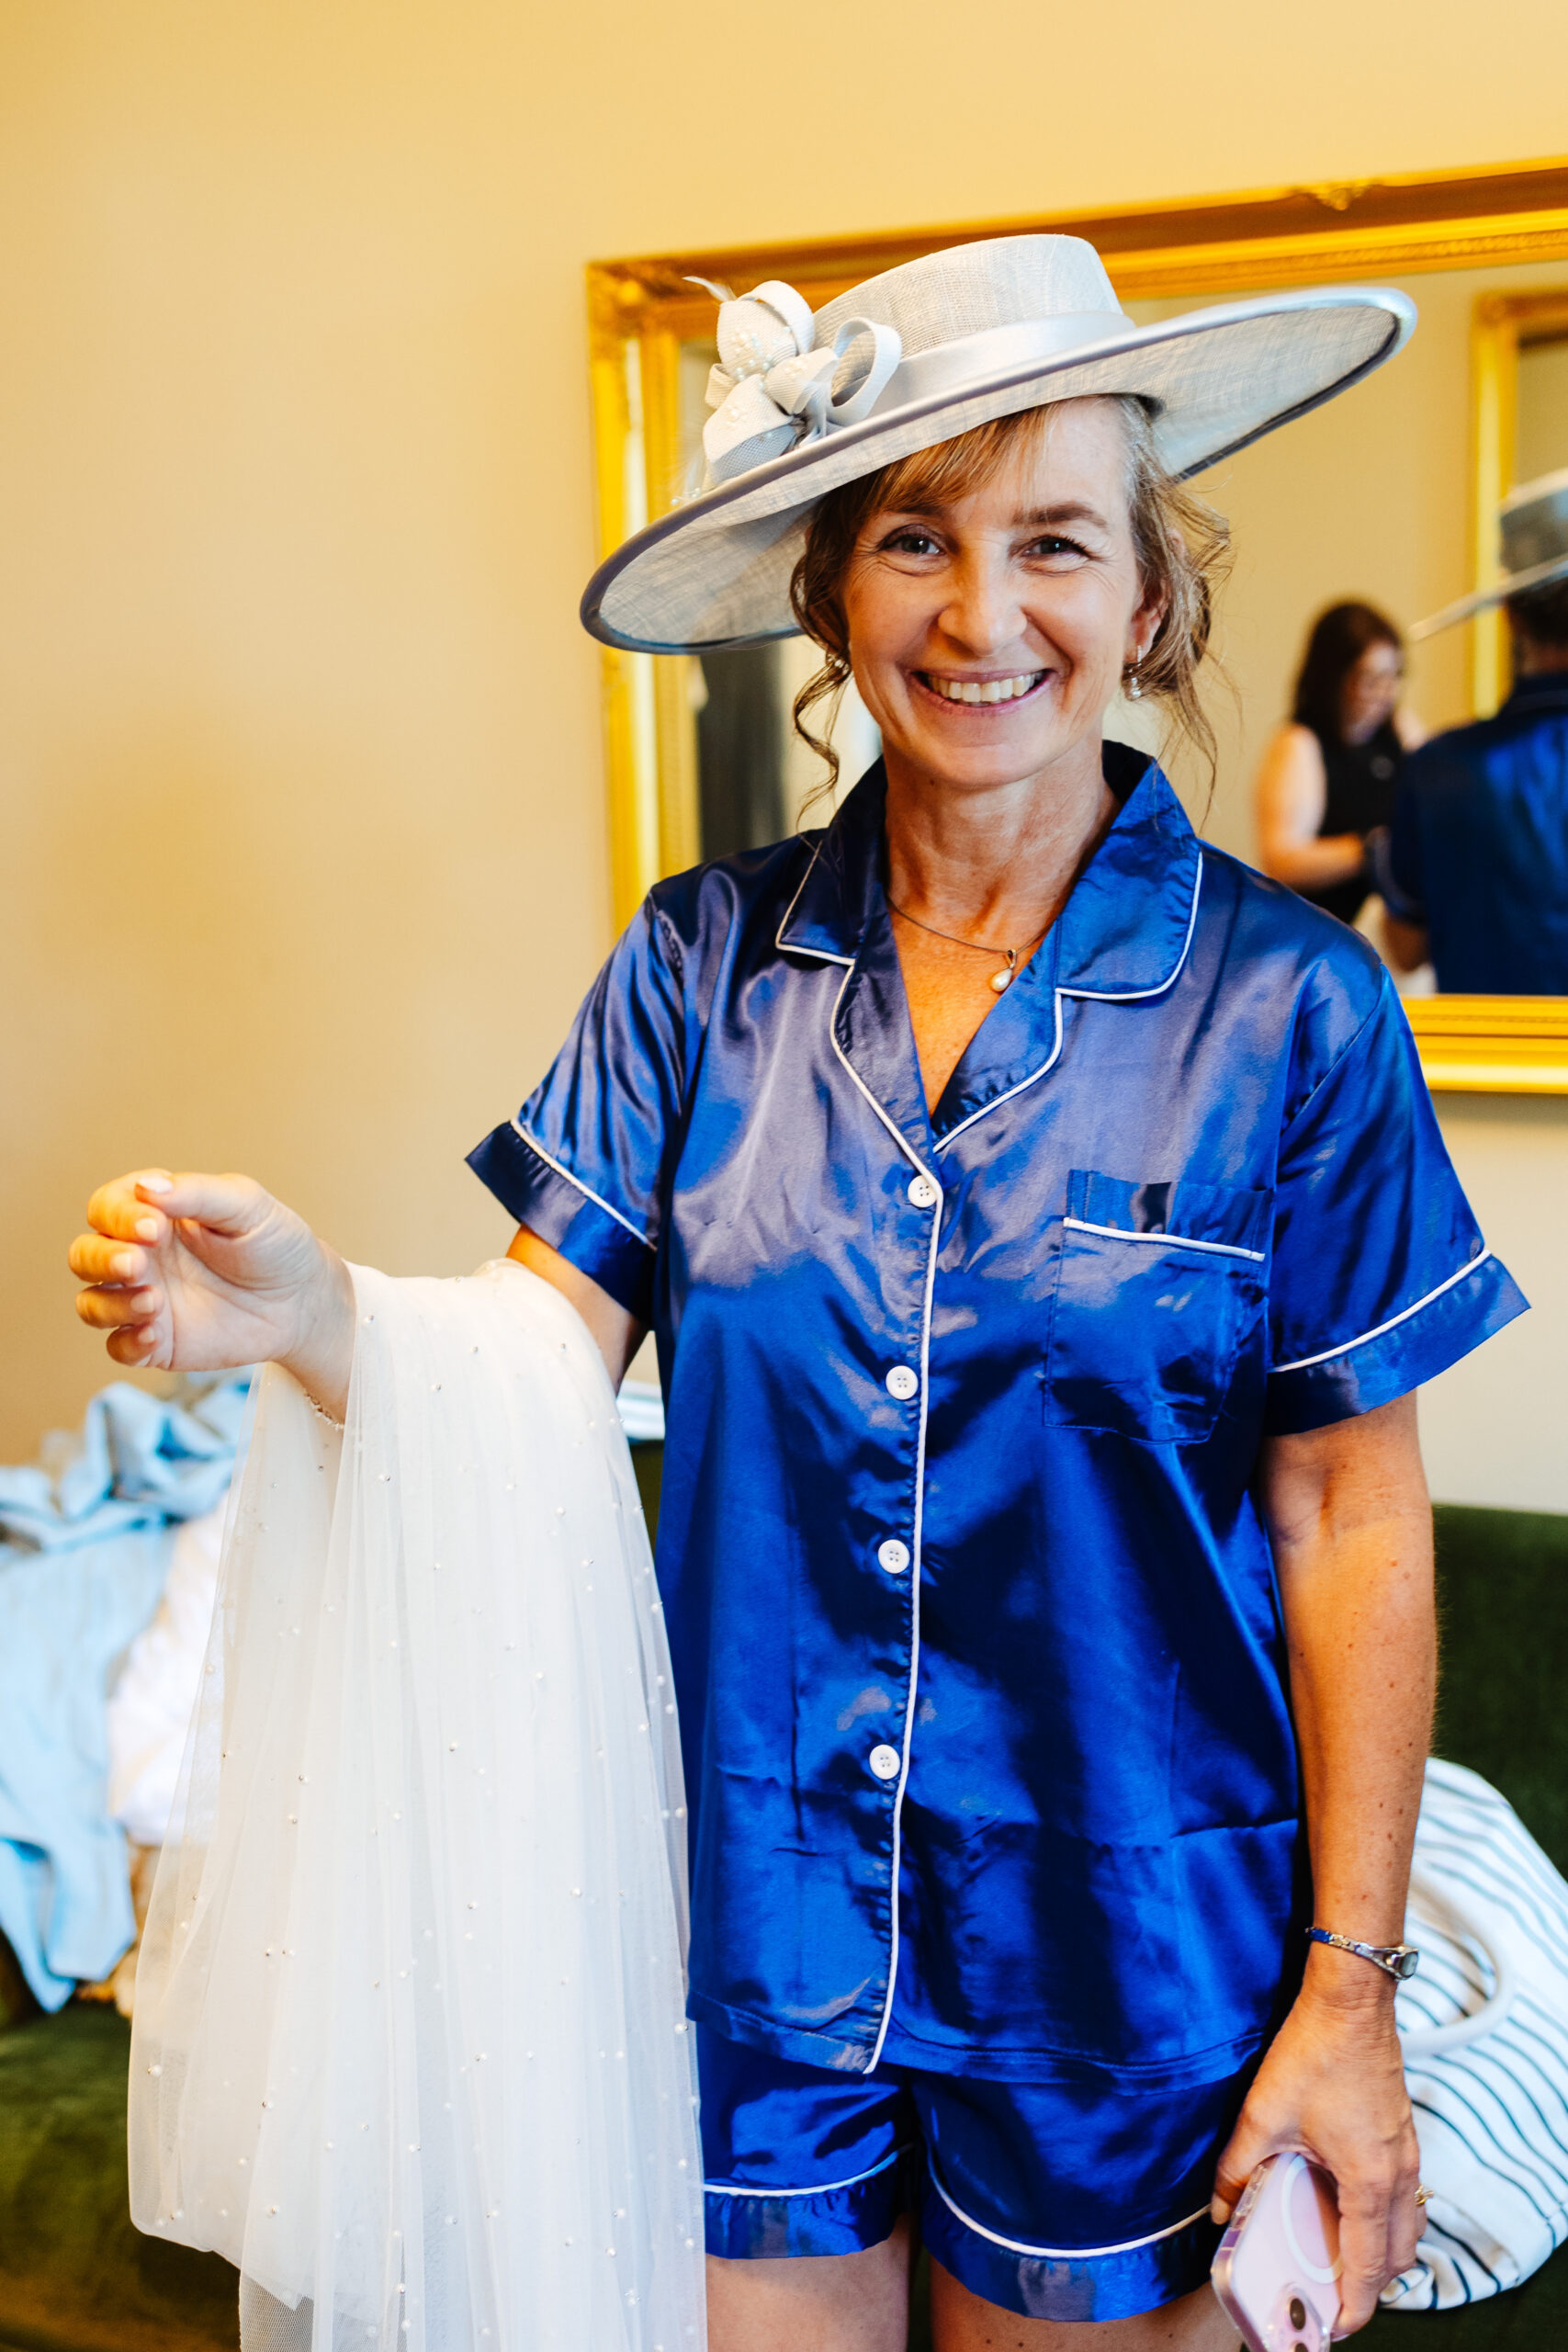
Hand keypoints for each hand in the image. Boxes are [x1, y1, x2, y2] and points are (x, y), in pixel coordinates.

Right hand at [69, 1169, 353, 1412]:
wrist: (305, 1300)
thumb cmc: (275, 1244)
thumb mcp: (247, 1206)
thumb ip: (198, 1193)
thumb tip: (147, 1187)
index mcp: (154, 1214)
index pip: (106, 1207)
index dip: (117, 1216)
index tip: (153, 1227)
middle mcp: (141, 1255)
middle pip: (85, 1255)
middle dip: (102, 1259)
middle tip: (138, 1264)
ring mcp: (145, 1299)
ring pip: (91, 1303)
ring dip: (112, 1304)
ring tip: (155, 1302)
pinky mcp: (158, 1340)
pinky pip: (119, 1347)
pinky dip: (128, 1343)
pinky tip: (155, 1335)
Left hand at [1212, 1961, 1422, 2334]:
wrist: (1351, 2002)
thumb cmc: (1315, 2053)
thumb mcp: (1263, 2116)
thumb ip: (1239, 2170)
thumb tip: (1220, 2209)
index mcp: (1370, 2183)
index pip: (1367, 2268)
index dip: (1351, 2307)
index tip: (1333, 2328)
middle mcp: (1399, 2176)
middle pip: (1396, 2258)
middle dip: (1367, 2288)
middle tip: (1330, 2298)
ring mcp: (1407, 2156)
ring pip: (1406, 2229)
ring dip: (1380, 2254)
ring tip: (1339, 2261)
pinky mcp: (1402, 2137)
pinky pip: (1404, 2198)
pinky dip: (1385, 2221)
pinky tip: (1349, 2209)